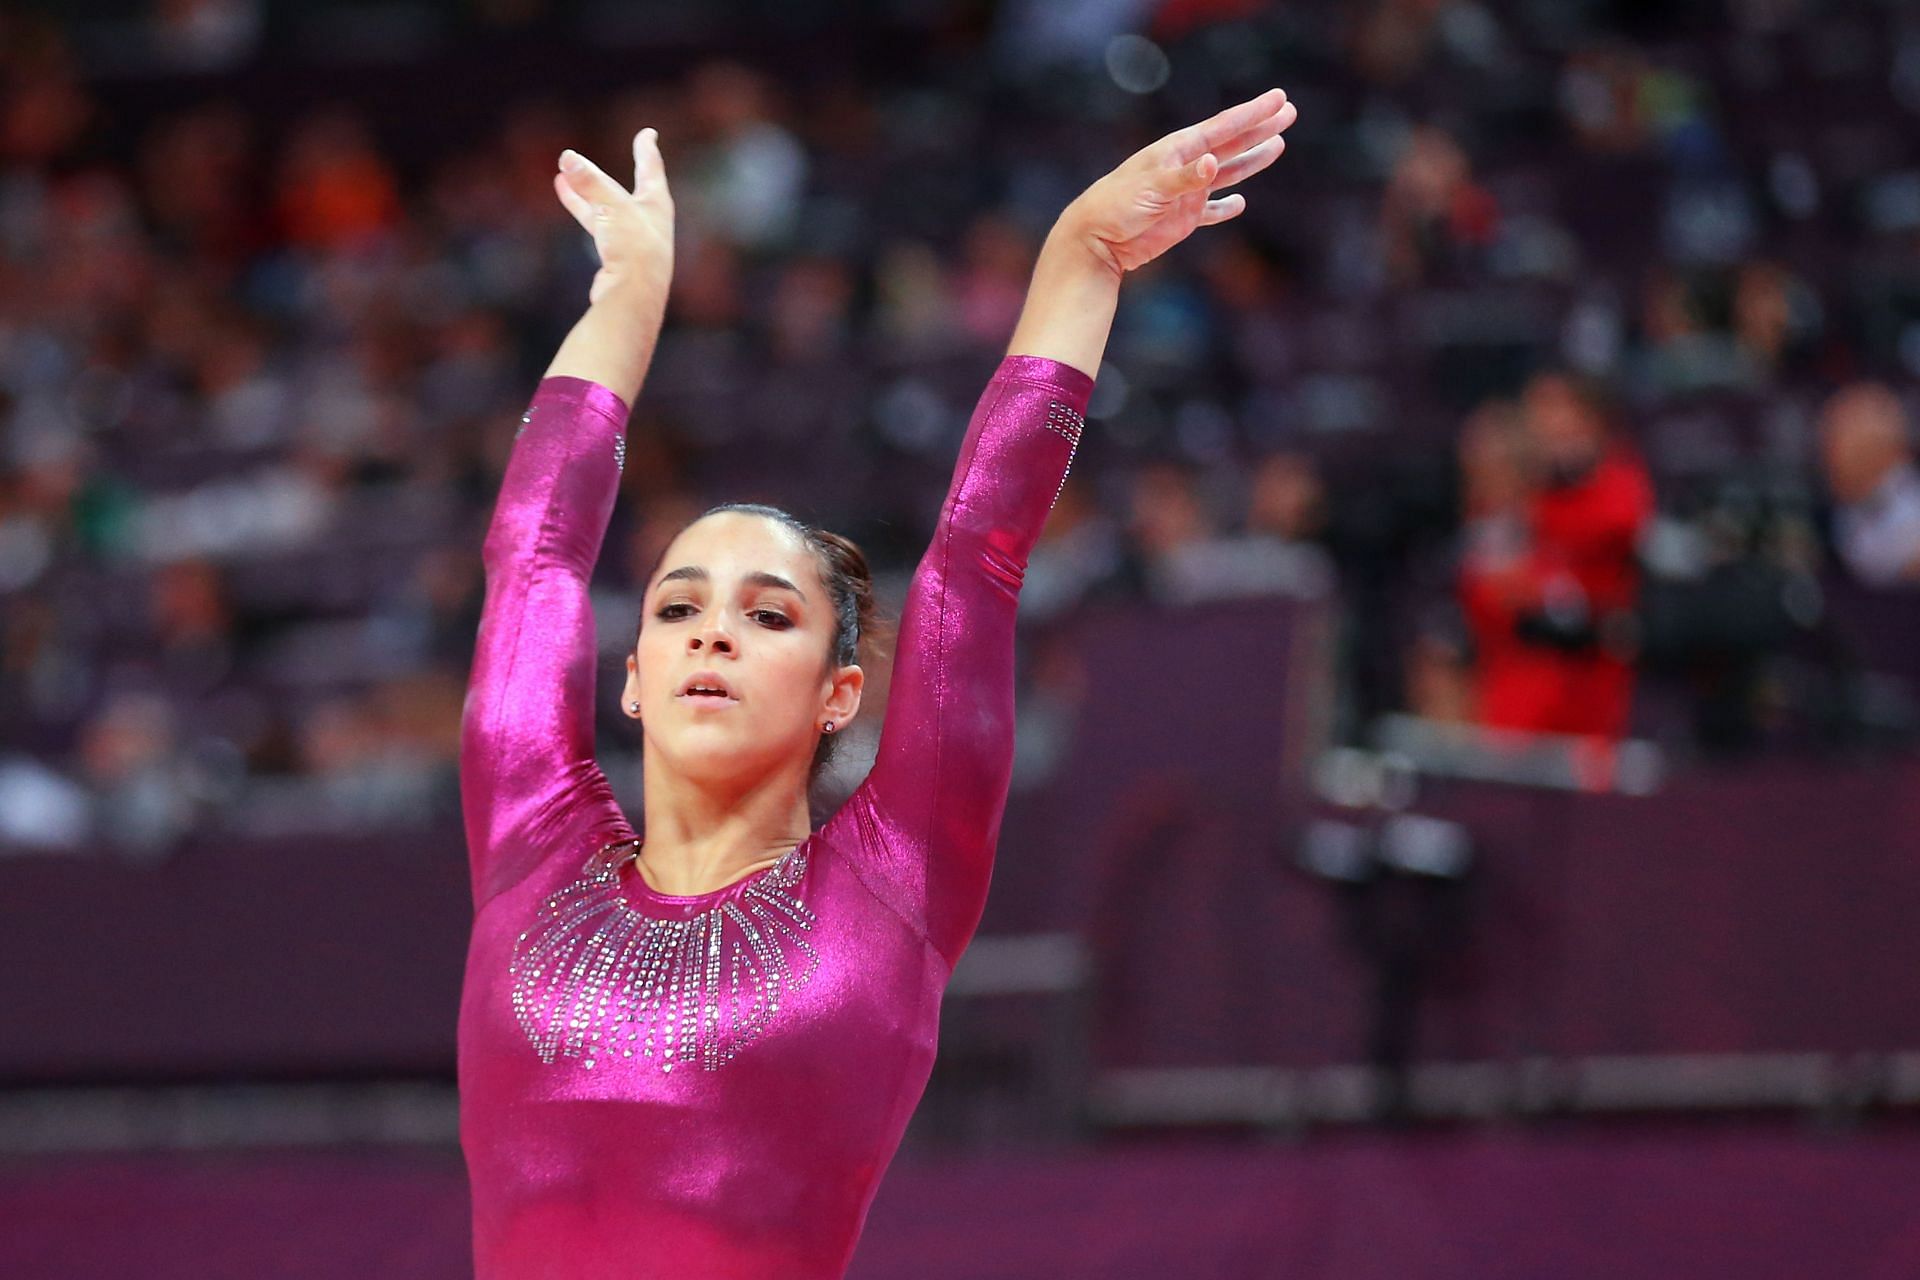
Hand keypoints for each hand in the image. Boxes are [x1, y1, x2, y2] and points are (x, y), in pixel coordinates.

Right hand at [553, 128, 674, 308]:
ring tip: (560, 176)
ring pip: (604, 207)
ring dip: (583, 191)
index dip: (647, 149)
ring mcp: (632, 240)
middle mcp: (647, 220)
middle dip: (601, 172)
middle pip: (621, 188)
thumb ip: (589, 182)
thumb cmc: (633, 248)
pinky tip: (566, 197)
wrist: (634, 297)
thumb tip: (567, 157)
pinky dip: (580, 209)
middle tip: (587, 157)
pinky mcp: (616, 258)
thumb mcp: (611, 206)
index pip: (652, 168)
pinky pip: (596, 225)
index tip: (648, 134)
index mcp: (657, 204)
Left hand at [1056, 88, 1297, 277]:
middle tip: (1289, 112)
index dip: (1253, 113)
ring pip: (1228, 174)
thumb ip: (1184, 178)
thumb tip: (1214, 162)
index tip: (1279, 98)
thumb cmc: (1115, 207)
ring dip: (1251, 161)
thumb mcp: (1150, 189)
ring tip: (1278, 146)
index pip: (1224, 127)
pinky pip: (1211, 212)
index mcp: (1178, 151)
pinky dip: (1225, 207)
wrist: (1094, 240)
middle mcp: (1186, 167)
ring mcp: (1186, 194)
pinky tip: (1240, 203)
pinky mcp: (1182, 220)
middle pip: (1231, 144)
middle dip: (1260, 129)